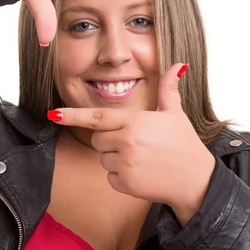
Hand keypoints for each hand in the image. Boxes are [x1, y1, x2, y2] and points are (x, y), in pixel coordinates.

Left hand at [47, 63, 215, 223]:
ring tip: (142, 158)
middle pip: (98, 139)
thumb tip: (178, 65)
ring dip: (116, 159)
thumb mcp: (175, 114)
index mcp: (136, 122)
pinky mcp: (126, 184)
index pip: (97, 117)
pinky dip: (122, 177)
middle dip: (110, 140)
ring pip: (103, 159)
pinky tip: (141, 173)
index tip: (54, 114)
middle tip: (136, 143)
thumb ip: (168, 90)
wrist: (195, 180)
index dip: (73, 115)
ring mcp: (126, 164)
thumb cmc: (184, 144)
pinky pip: (110, 177)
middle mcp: (128, 142)